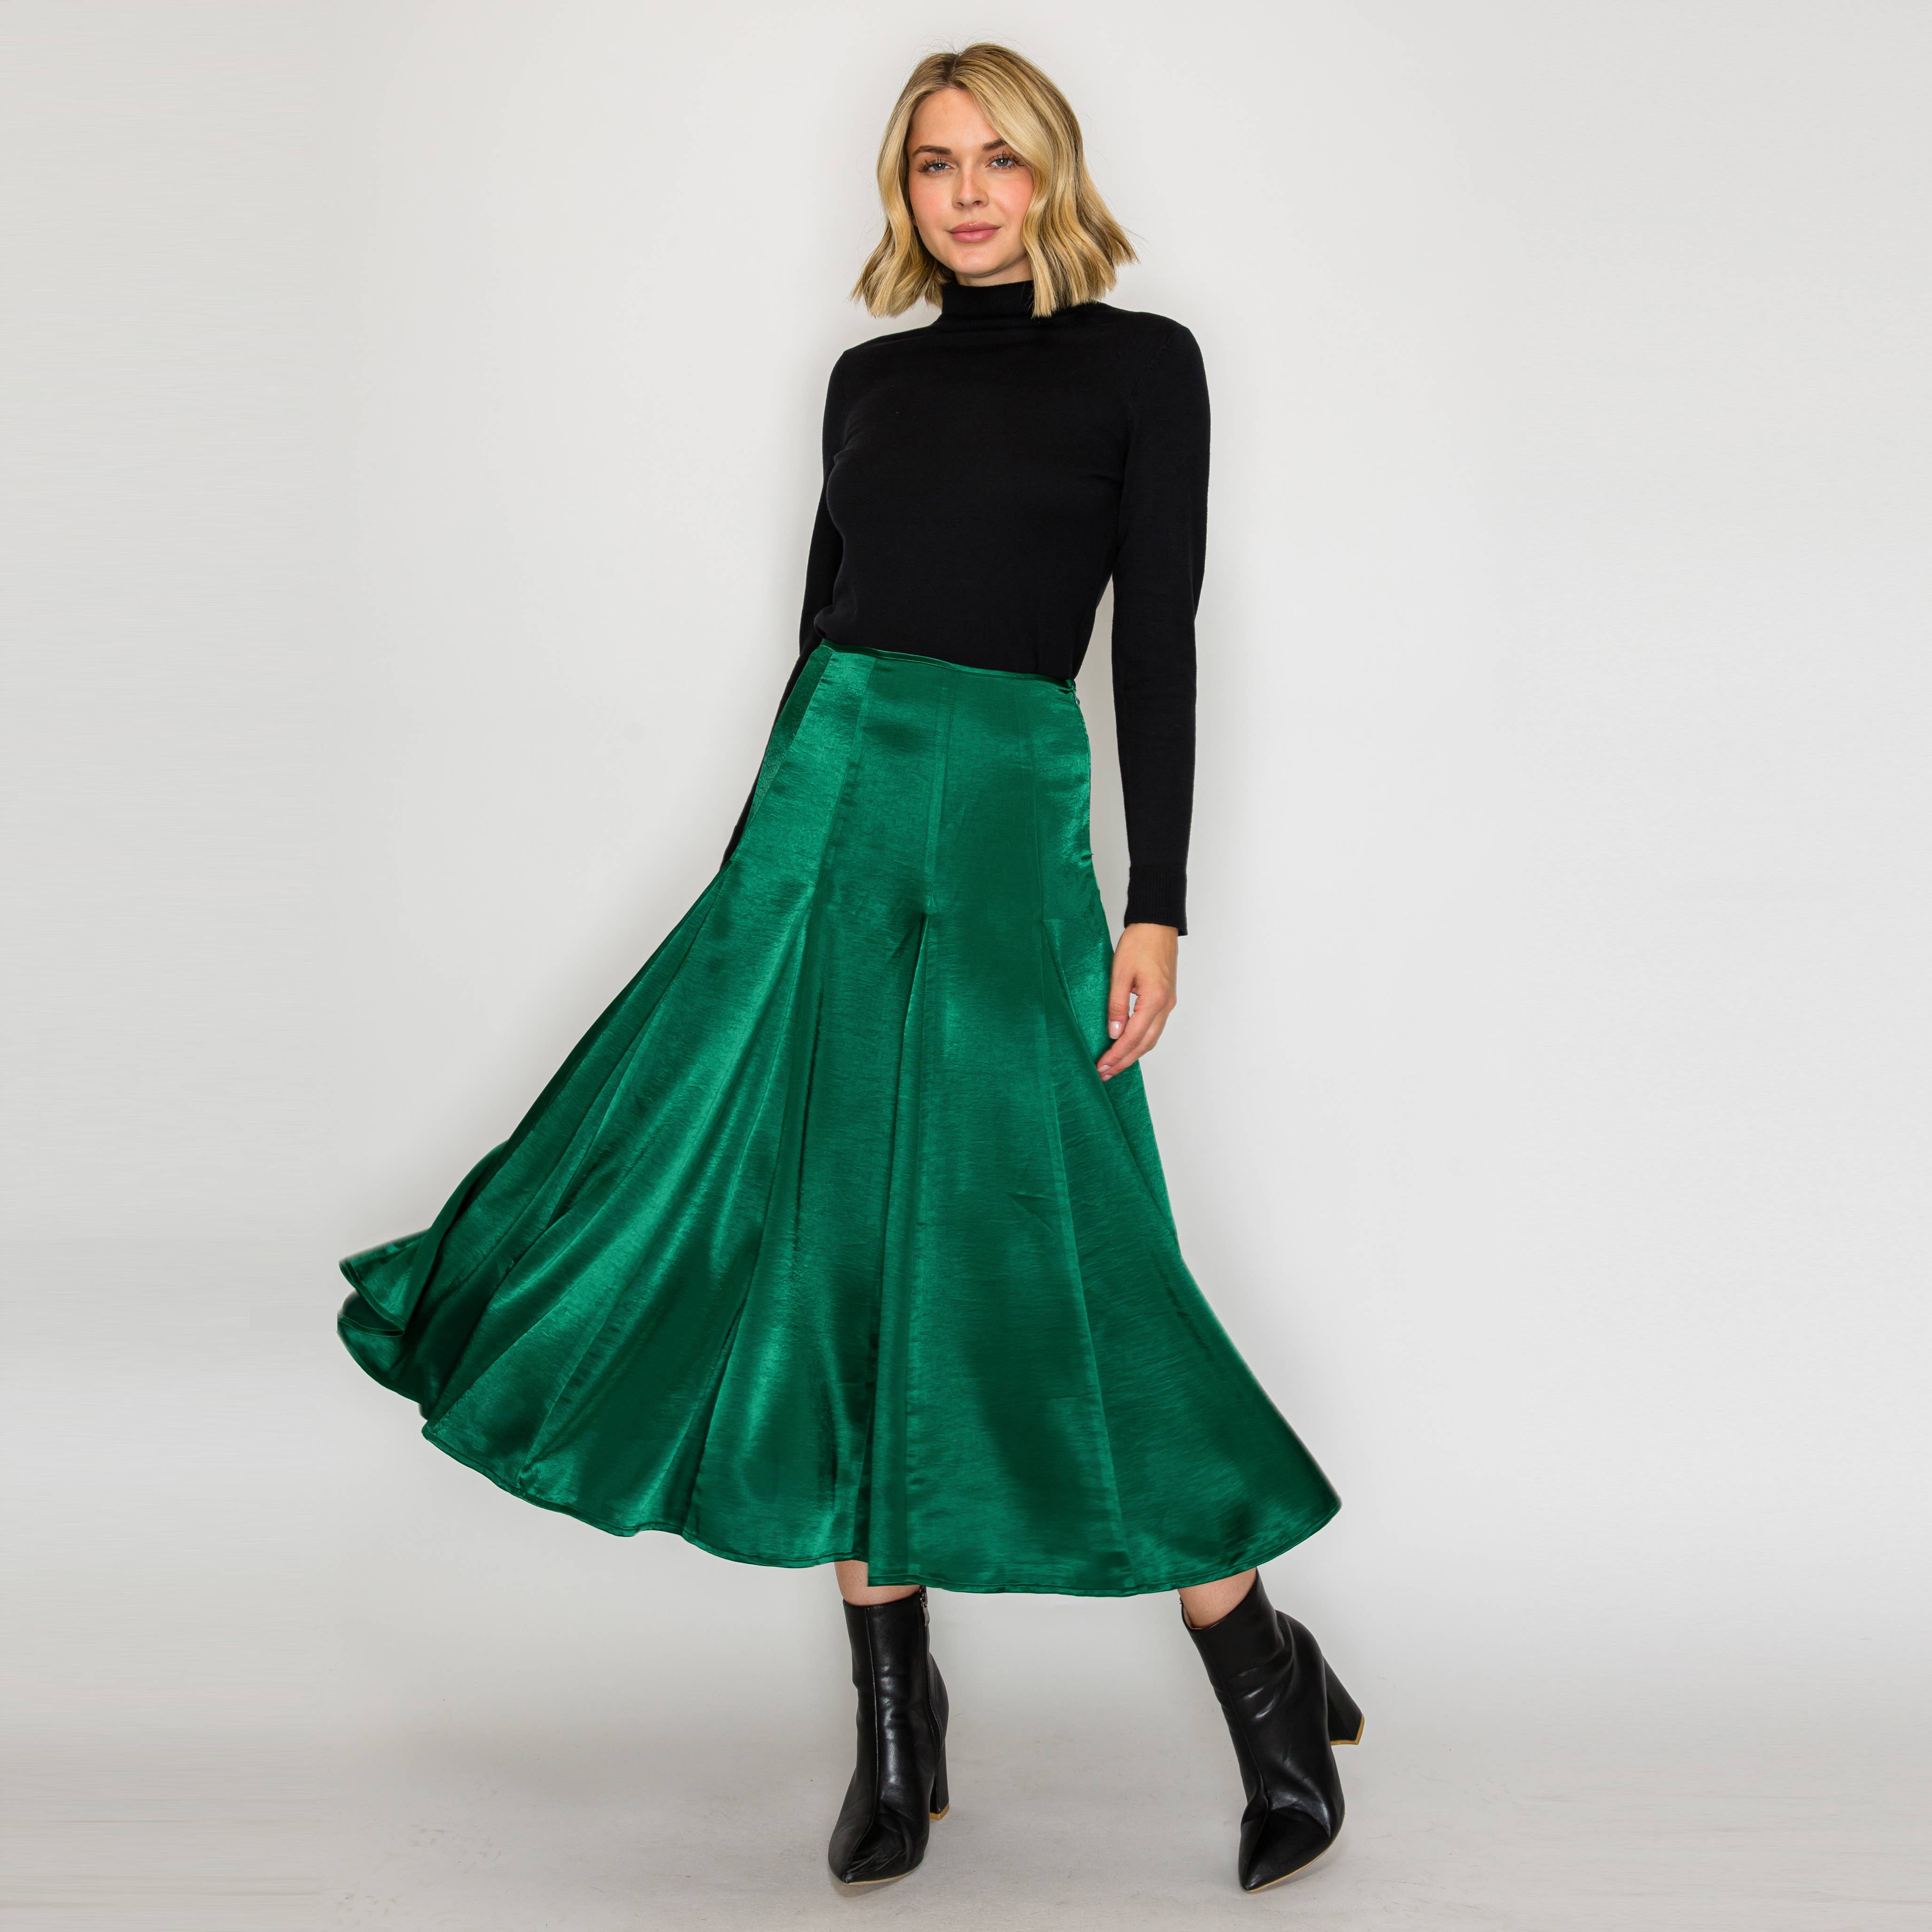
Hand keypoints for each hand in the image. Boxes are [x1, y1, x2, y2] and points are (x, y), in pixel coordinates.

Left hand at [1097, 923, 1178, 1080]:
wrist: (1157, 925)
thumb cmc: (1138, 943)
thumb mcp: (1120, 973)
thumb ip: (1116, 1005)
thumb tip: (1113, 1033)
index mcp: (1154, 999)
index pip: (1133, 1037)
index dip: (1117, 1055)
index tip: (1102, 1066)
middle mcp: (1165, 1005)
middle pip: (1145, 1044)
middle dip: (1124, 1061)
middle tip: (1105, 1074)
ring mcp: (1168, 1003)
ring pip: (1151, 1038)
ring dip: (1132, 1054)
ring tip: (1113, 1065)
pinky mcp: (1165, 999)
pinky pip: (1153, 1028)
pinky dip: (1140, 1041)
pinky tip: (1127, 1046)